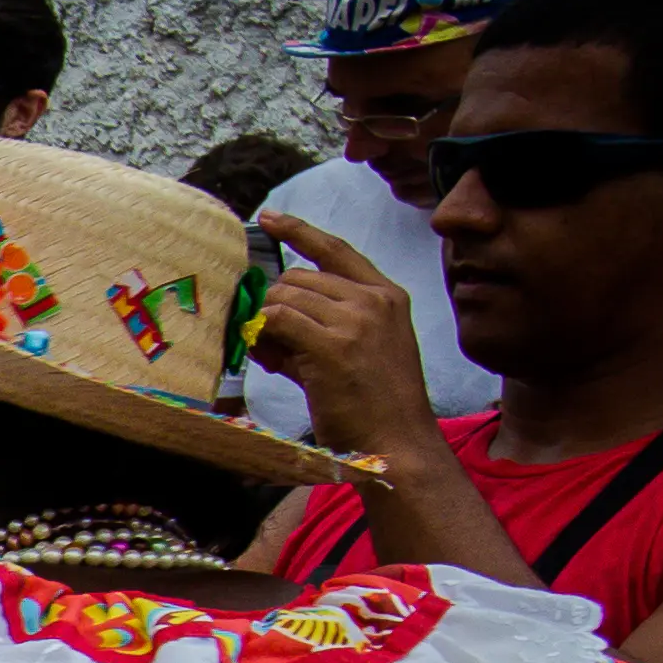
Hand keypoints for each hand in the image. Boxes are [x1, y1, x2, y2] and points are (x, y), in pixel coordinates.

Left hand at [250, 216, 444, 458]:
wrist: (398, 444)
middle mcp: (374, 299)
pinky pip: (277, 320)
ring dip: (268, 327)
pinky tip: (278, 362)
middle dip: (276, 307)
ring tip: (284, 361)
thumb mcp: (357, 351)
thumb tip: (266, 320)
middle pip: (297, 277)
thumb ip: (318, 327)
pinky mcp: (333, 345)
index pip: (336, 249)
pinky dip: (265, 338)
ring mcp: (356, 319)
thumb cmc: (373, 405)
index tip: (270, 218)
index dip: (299, 231)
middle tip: (278, 347)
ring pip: (283, 297)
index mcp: (387, 295)